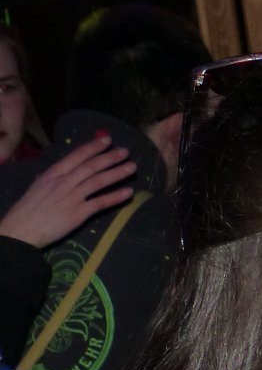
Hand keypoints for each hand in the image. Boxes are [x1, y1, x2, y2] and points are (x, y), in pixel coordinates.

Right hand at [0, 138, 136, 248]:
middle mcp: (64, 182)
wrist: (22, 229)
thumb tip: (64, 169)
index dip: (94, 147)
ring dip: (117, 173)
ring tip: (132, 167)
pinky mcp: (77, 213)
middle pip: (91, 166)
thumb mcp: (40, 185)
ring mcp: (71, 197)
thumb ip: (54, 177)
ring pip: (98, 181)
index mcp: (53, 173)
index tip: (108, 140)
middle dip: (110, 157)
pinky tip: (128, 192)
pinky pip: (100, 202)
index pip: (77, 155)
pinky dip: (115, 197)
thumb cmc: (30, 208)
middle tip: (126, 151)